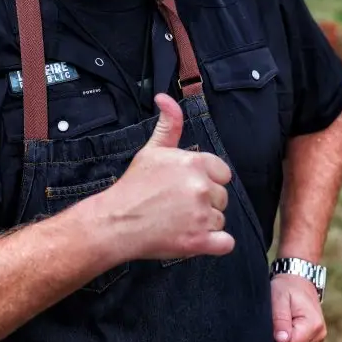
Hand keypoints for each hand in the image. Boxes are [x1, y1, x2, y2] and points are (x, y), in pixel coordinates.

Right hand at [102, 93, 234, 261]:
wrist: (116, 221)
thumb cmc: (133, 186)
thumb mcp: (152, 150)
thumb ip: (168, 124)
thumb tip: (164, 97)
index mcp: (195, 163)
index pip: (222, 174)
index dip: (206, 181)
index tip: (185, 188)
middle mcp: (202, 187)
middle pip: (222, 197)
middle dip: (204, 203)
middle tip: (177, 207)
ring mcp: (202, 215)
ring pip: (220, 219)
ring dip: (205, 223)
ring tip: (178, 222)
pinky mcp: (200, 241)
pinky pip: (225, 243)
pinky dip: (215, 243)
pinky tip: (196, 239)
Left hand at [271, 274, 326, 341]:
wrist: (299, 281)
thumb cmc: (286, 287)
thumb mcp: (279, 298)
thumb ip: (280, 319)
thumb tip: (282, 341)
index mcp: (313, 325)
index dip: (276, 340)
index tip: (273, 324)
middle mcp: (320, 335)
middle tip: (276, 323)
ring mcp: (318, 340)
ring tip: (281, 324)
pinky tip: (286, 329)